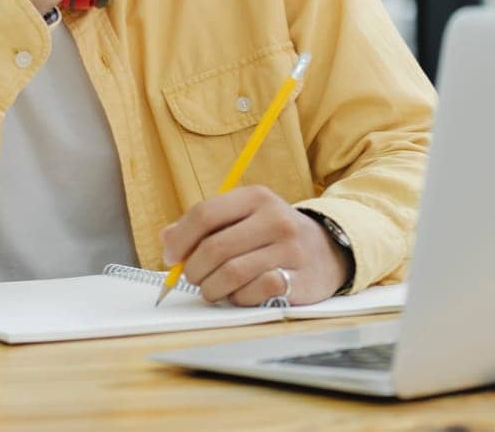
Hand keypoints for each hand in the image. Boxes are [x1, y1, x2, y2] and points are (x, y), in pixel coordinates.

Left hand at [159, 186, 351, 306]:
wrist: (327, 251)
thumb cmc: (272, 235)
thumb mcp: (243, 217)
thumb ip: (205, 225)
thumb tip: (167, 241)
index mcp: (255, 198)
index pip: (205, 214)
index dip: (181, 239)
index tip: (170, 257)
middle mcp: (275, 219)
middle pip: (215, 248)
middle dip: (194, 269)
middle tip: (192, 278)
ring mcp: (290, 249)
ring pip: (232, 274)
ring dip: (213, 288)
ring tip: (213, 288)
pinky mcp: (300, 279)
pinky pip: (255, 293)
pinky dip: (240, 298)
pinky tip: (241, 294)